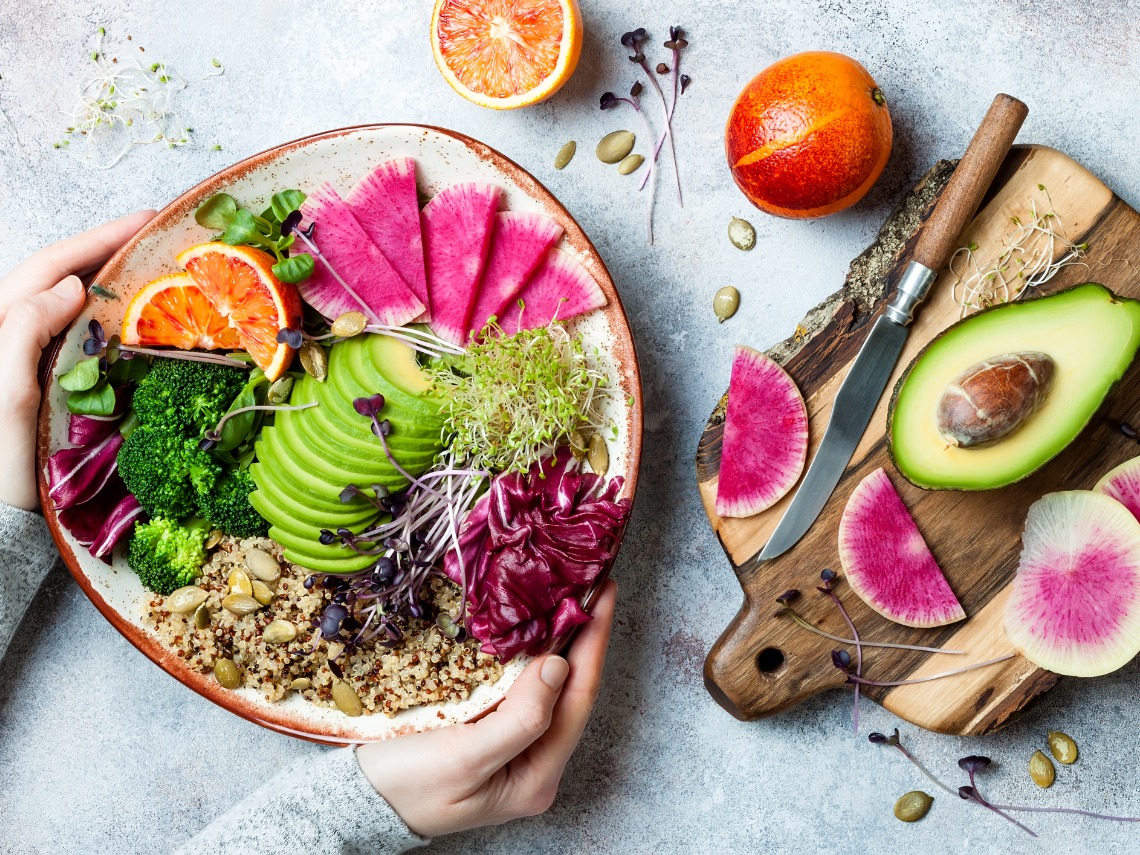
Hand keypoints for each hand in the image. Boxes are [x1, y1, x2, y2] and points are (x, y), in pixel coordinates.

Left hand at [0, 211, 154, 509]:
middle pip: (58, 275)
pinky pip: (76, 331)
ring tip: (150, 261)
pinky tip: (134, 311)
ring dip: (109, 276)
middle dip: (105, 248)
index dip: (96, 240)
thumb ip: (24, 333)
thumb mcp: (6, 396)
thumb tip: (70, 288)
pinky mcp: (45, 378)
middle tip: (155, 232)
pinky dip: (108, 312)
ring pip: (67, 300)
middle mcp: (9, 334)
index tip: (144, 222)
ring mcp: (27, 356)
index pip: (48, 268)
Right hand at [356, 581, 616, 837]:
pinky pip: (522, 688)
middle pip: (570, 692)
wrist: (353, 803)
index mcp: (536, 777)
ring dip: (559, 641)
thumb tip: (558, 667)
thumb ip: (518, 720)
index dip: (593, 643)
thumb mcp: (462, 759)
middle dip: (583, 637)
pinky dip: (529, 654)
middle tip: (591, 582)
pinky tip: (529, 627)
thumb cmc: (402, 787)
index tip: (602, 593)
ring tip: (568, 595)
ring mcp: (513, 749)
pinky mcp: (490, 732)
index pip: (578, 699)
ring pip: (548, 687)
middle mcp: (533, 765)